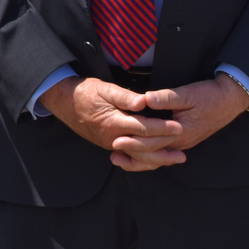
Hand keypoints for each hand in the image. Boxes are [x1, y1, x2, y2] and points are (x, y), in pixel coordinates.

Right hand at [40, 76, 183, 171]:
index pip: (143, 128)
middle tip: (184, 147)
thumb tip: (145, 102)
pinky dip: (145, 160)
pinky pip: (130, 157)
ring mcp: (110, 144)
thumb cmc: (85, 93)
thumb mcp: (104, 88)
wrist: (64, 102)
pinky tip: (156, 160)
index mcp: (113, 123)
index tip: (178, 127)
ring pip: (138, 157)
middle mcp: (113, 138)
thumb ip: (125, 97)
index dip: (162, 128)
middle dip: (165, 148)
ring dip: (159, 159)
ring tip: (176, 158)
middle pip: (143, 148)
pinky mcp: (110, 145)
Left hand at [115, 74, 248, 168]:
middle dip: (132, 154)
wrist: (229, 100)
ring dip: (139, 159)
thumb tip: (147, 99)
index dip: (134, 142)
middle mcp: (181, 142)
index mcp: (181, 132)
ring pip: (158, 156)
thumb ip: (166, 98)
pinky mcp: (182, 140)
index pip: (153, 142)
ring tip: (120, 159)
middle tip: (112, 153)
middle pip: (153, 153)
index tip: (117, 141)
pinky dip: (150, 155)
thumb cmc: (209, 96)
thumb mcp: (188, 93)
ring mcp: (182, 143)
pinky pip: (163, 152)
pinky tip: (137, 154)